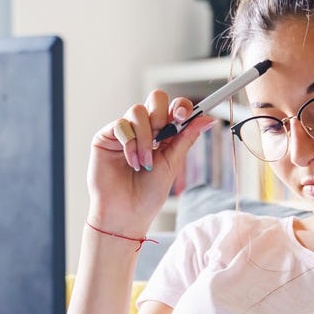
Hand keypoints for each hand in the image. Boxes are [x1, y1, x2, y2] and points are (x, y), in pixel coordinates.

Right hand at [87, 90, 214, 233]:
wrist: (126, 214)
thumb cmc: (148, 195)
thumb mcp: (172, 164)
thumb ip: (186, 138)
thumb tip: (207, 119)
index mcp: (163, 135)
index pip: (173, 108)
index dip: (180, 106)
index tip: (183, 115)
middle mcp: (144, 129)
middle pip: (155, 99)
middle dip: (161, 116)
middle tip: (161, 138)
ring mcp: (124, 132)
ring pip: (137, 111)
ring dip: (145, 138)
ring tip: (144, 163)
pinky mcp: (106, 137)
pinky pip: (121, 125)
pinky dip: (129, 143)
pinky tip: (131, 161)